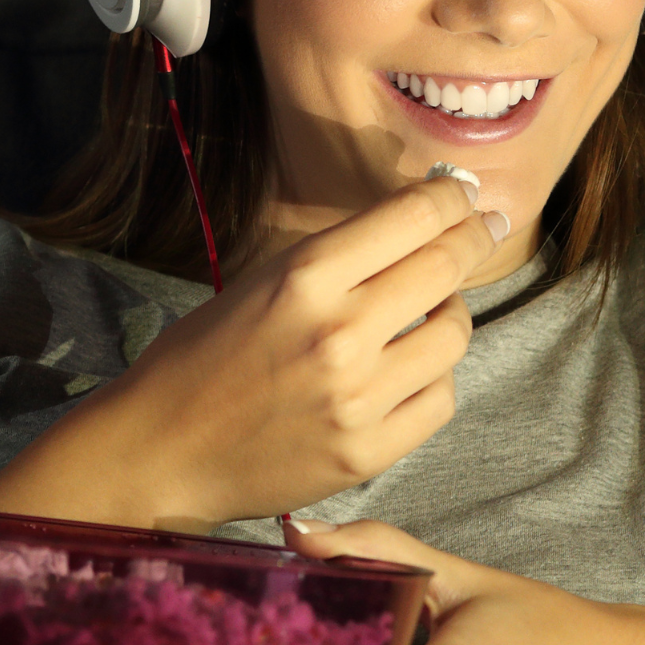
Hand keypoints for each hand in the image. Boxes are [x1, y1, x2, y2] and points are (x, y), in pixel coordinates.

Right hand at [0, 172, 506, 530]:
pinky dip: (433, 377)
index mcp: (305, 277)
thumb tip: (421, 223)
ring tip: (430, 312)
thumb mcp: (264, 280)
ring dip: (450, 313)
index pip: (414, 217)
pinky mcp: (368, 451)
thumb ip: (342, 257)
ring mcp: (358, 398)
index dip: (451, 196)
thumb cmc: (205, 356)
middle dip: (473, 239)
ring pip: (454, 335)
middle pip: (445, 267)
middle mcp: (339, 333)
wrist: (162, 451)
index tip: (464, 192)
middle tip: (483, 230)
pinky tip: (410, 371)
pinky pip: (440, 399)